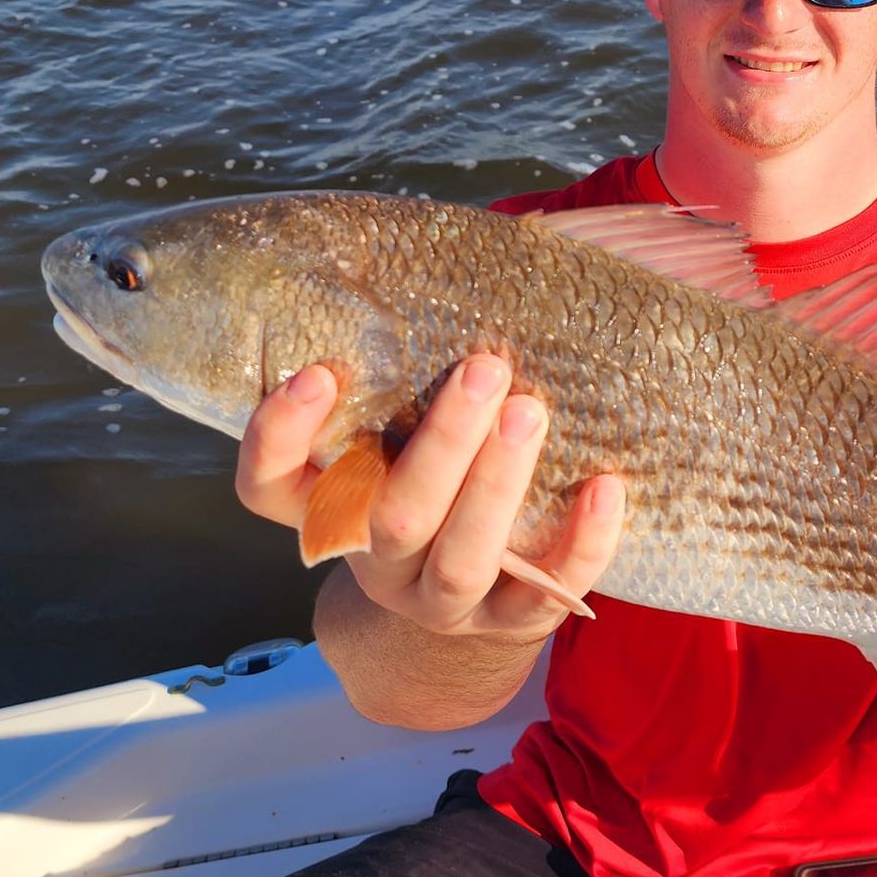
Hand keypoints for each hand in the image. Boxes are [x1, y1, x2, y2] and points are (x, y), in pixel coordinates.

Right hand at [235, 355, 623, 643]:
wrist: (480, 591)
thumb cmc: (436, 479)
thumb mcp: (400, 435)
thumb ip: (407, 375)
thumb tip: (466, 252)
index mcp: (332, 510)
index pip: (270, 488)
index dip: (281, 438)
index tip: (320, 371)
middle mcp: (378, 562)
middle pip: (391, 516)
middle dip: (443, 442)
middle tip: (486, 367)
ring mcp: (441, 602)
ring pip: (461, 559)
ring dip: (497, 484)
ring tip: (532, 412)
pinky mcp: (508, 624)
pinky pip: (544, 596)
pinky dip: (581, 543)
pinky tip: (606, 487)